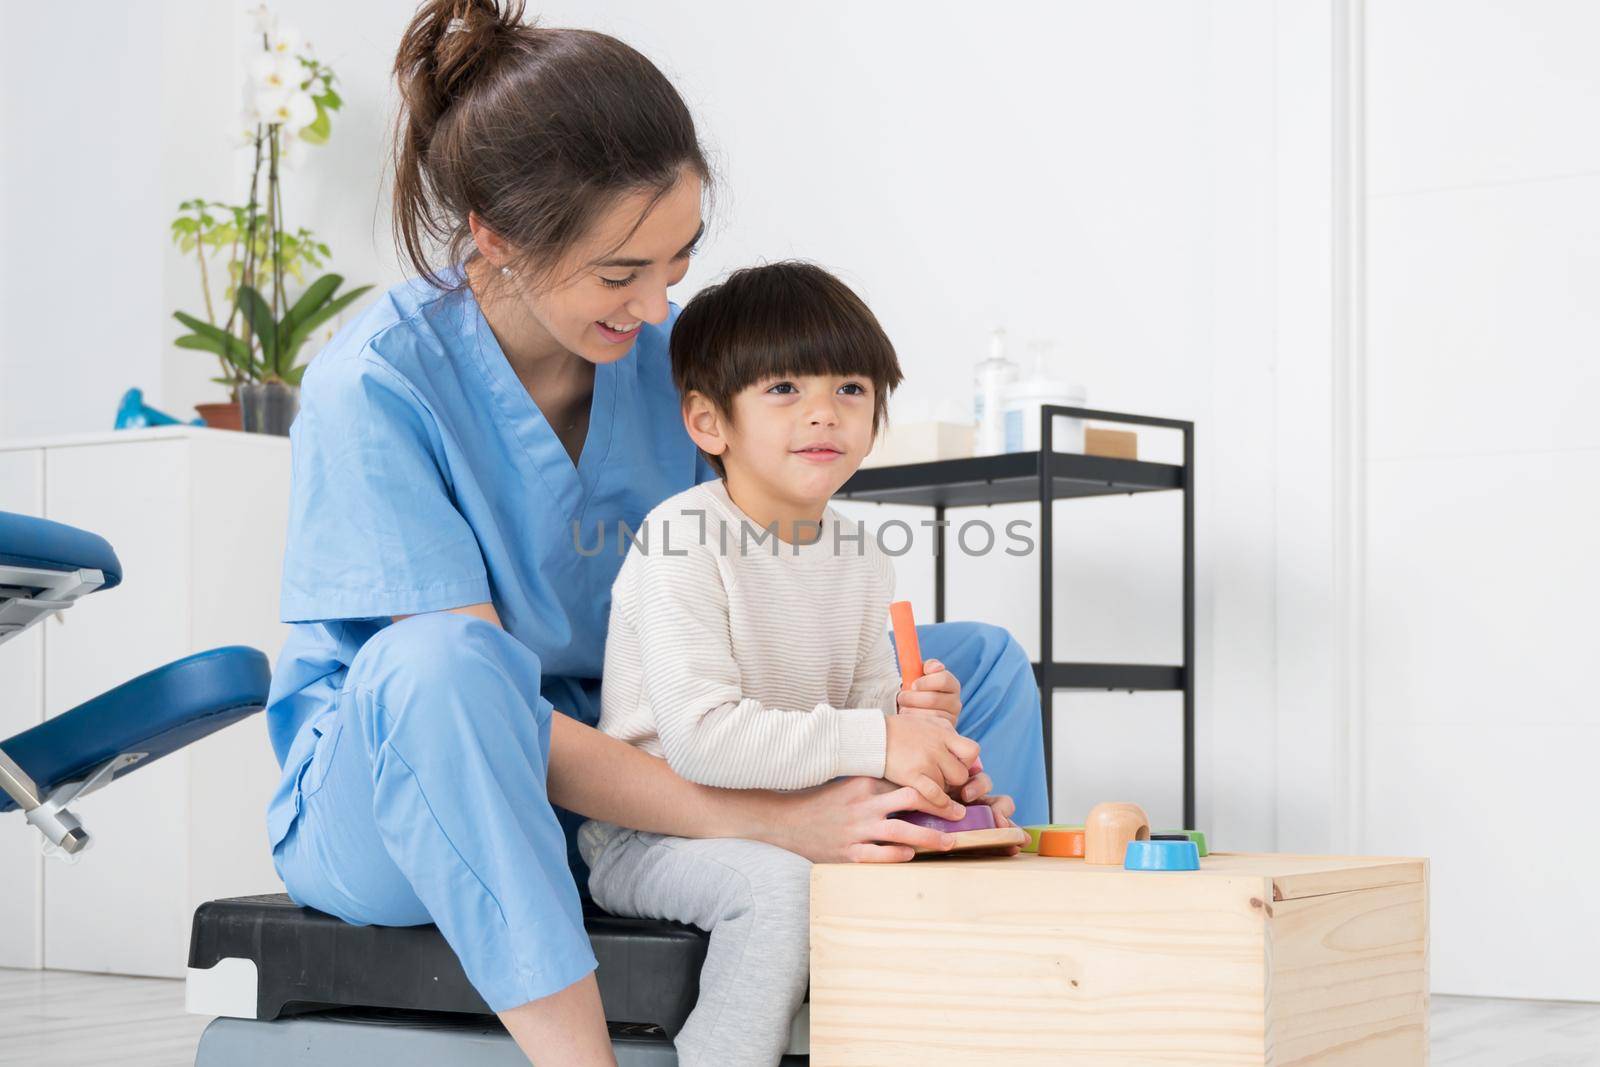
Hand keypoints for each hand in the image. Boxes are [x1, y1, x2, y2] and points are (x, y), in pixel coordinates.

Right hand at [766, 776, 973, 862]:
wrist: (785, 820)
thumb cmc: (822, 801)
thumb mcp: (849, 784)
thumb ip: (876, 783)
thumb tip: (908, 783)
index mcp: (866, 784)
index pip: (908, 781)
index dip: (934, 787)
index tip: (953, 792)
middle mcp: (864, 805)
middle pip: (912, 800)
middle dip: (940, 808)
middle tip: (961, 815)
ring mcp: (856, 830)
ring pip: (901, 831)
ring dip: (929, 837)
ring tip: (949, 842)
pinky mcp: (847, 853)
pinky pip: (879, 855)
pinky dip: (898, 855)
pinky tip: (912, 855)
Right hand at [883, 713, 976, 806]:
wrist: (872, 736)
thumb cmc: (899, 730)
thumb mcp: (927, 722)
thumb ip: (947, 733)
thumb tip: (964, 751)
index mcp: (943, 733)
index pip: (972, 751)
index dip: (967, 762)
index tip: (955, 765)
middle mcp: (937, 747)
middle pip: (961, 774)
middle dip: (953, 781)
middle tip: (942, 781)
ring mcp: (925, 762)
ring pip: (946, 787)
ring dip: (940, 790)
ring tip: (928, 786)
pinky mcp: (911, 775)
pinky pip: (934, 795)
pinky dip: (937, 802)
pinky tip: (933, 803)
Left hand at [894, 658, 960, 726]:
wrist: (916, 711)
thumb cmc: (918, 691)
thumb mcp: (921, 675)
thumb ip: (927, 666)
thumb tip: (932, 667)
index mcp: (952, 685)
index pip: (943, 679)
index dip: (925, 682)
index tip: (912, 684)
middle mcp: (956, 702)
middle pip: (934, 698)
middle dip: (913, 698)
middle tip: (901, 698)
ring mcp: (952, 718)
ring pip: (930, 715)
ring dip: (911, 711)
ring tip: (903, 709)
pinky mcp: (944, 732)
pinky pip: (928, 729)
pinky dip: (915, 723)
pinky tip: (908, 720)